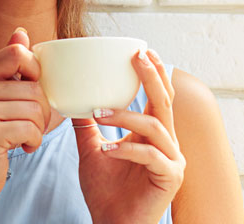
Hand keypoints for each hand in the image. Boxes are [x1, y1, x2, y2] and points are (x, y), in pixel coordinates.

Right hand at [0, 28, 53, 205]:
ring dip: (39, 128)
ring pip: (36, 109)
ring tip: (25, 137)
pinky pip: (31, 129)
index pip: (18, 54)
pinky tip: (22, 147)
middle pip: (34, 86)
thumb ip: (8, 67)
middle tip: (30, 125)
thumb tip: (21, 33)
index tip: (31, 93)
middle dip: (42, 110)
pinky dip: (34, 141)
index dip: (35, 72)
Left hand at [74, 49, 184, 222]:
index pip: (158, 97)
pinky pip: (150, 156)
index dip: (154, 73)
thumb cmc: (106, 193)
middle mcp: (167, 144)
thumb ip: (87, 128)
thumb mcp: (91, 152)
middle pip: (164, 103)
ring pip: (154, 127)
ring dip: (125, 116)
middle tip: (136, 56)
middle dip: (152, 77)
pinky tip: (106, 149)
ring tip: (98, 112)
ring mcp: (172, 161)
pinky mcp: (169, 178)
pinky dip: (126, 149)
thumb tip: (71, 100)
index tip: (141, 51)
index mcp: (153, 135)